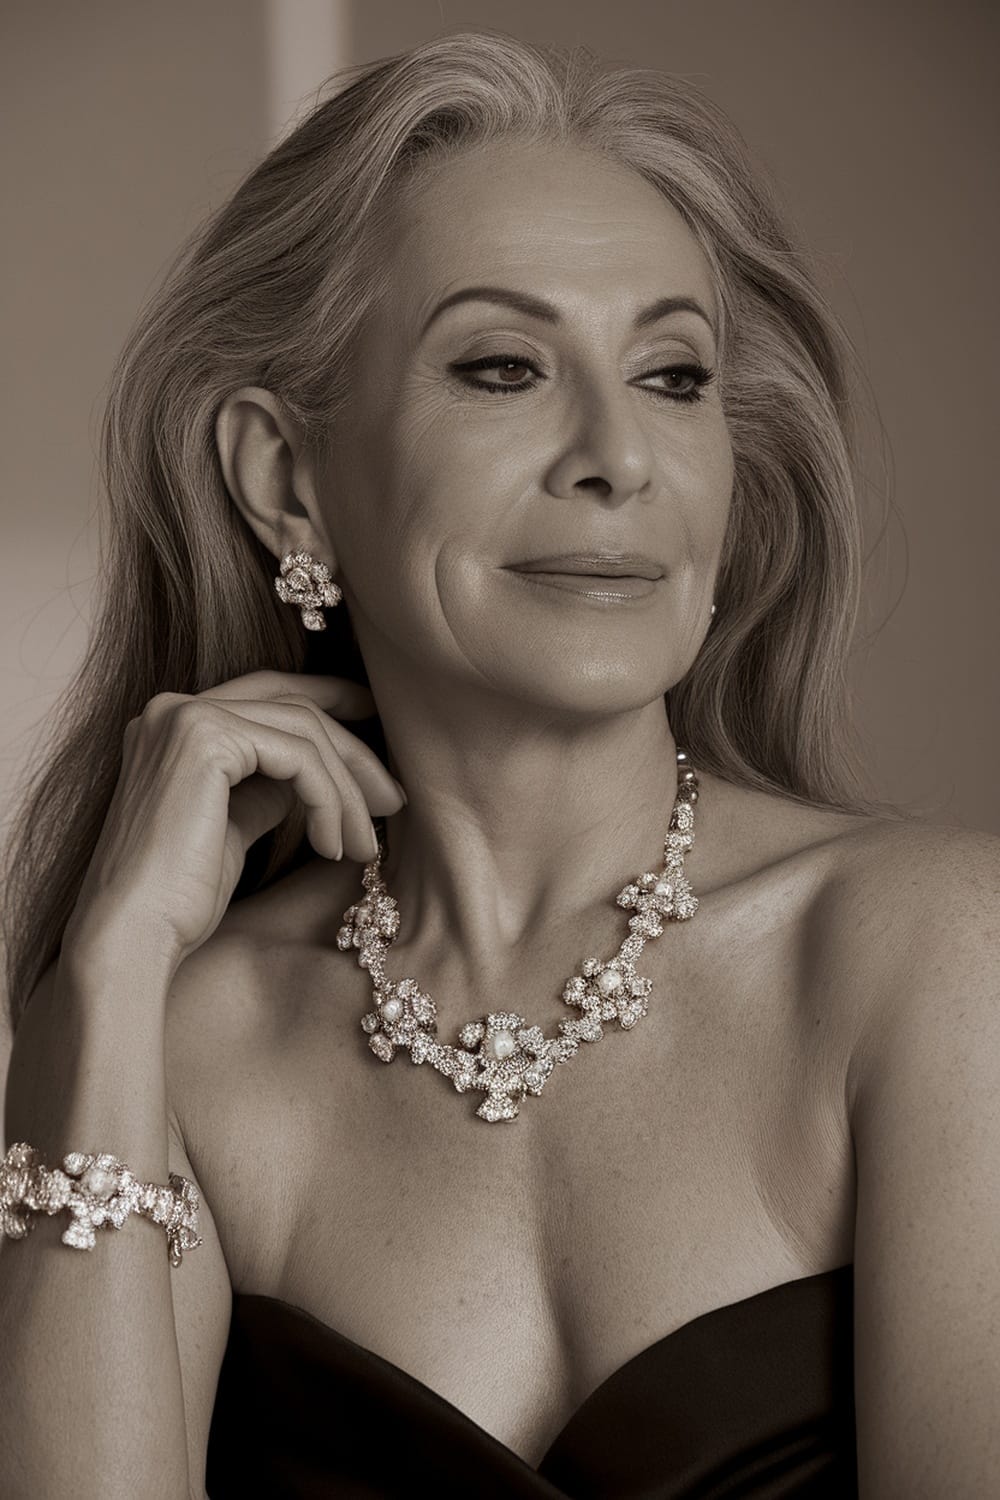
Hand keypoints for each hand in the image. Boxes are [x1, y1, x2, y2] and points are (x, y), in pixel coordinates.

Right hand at [64, 670, 402, 967]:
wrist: (133, 935)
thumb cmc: (178, 900)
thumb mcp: (233, 827)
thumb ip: (266, 789)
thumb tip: (317, 774)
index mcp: (173, 724)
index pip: (266, 692)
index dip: (328, 697)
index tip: (376, 715)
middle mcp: (172, 708)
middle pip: (292, 707)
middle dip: (353, 752)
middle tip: (393, 802)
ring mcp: (185, 716)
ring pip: (304, 731)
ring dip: (347, 790)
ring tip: (366, 845)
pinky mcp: (206, 738)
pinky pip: (300, 756)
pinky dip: (329, 799)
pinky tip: (332, 846)